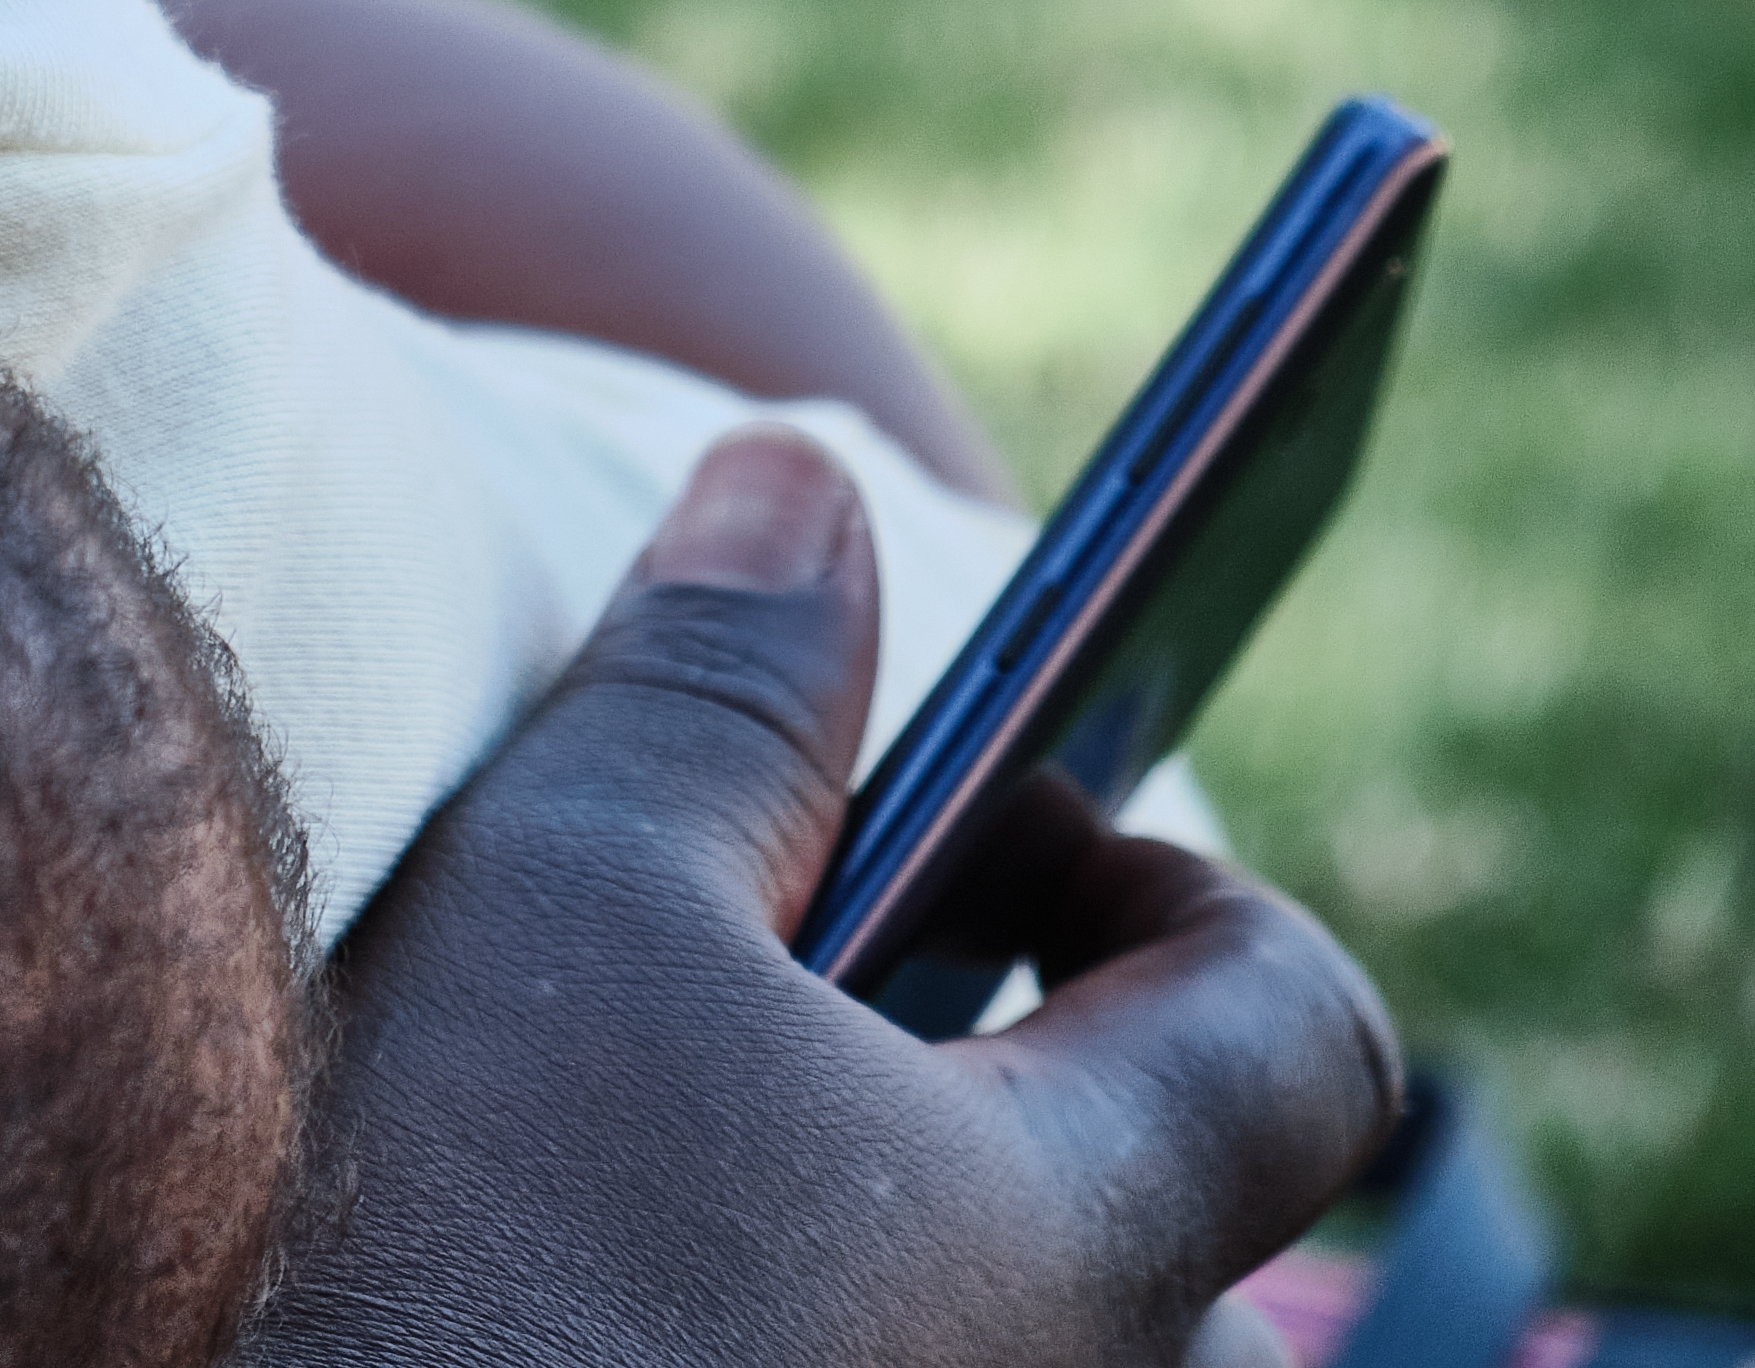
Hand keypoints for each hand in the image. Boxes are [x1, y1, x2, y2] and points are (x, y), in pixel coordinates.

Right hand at [248, 429, 1402, 1367]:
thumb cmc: (455, 1237)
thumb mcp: (572, 894)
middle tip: (744, 982)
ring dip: (872, 1233)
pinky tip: (583, 1298)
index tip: (975, 820)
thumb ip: (721, 688)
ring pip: (989, 1343)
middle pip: (1146, 1211)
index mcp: (1092, 1232)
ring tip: (636, 1160)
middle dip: (979, 1068)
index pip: (1299, 1022)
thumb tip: (804, 473)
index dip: (1163, 871)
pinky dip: (784, 1331)